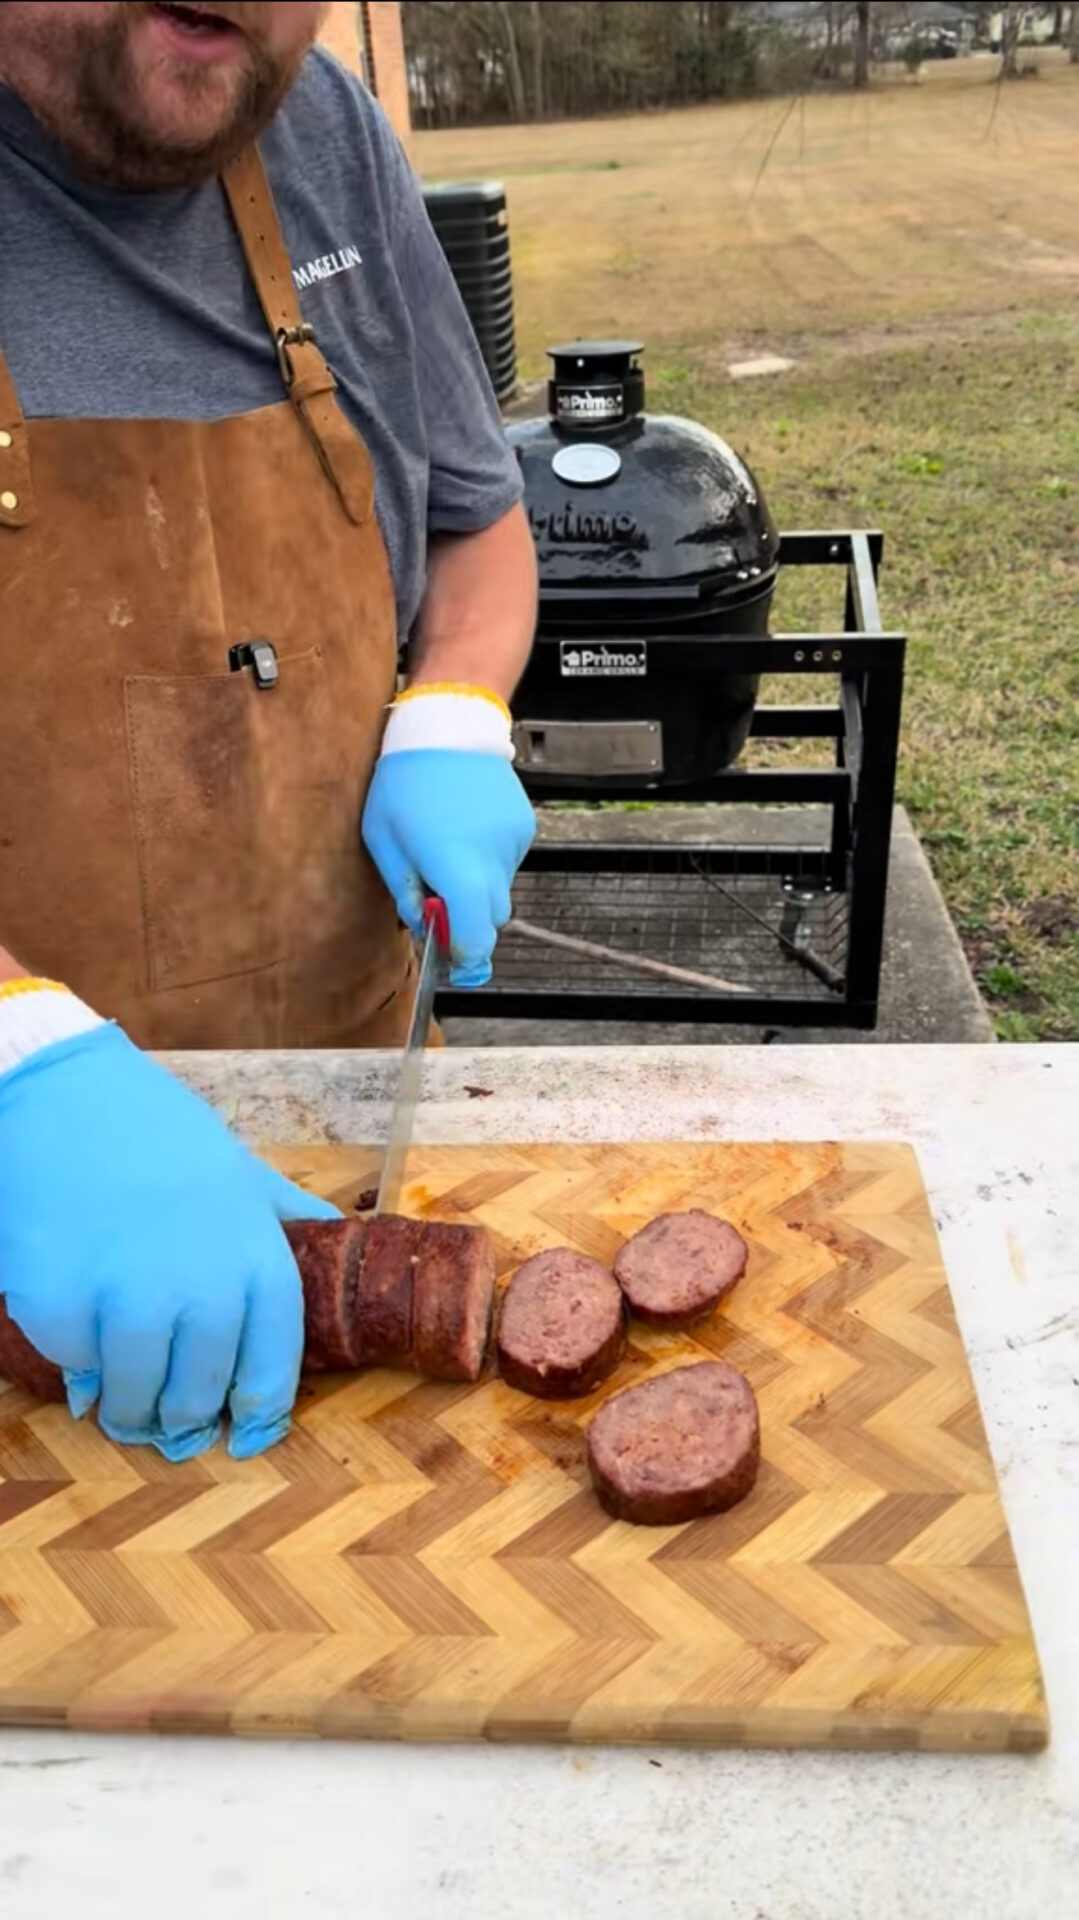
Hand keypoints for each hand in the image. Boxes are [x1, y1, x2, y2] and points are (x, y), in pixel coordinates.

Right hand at [0, 1024, 338, 1460]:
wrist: (63, 1094)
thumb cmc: (155, 1132)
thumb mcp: (242, 1171)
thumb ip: (286, 1216)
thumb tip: (343, 1236)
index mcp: (257, 1258)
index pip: (273, 1367)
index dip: (258, 1410)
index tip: (242, 1429)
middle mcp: (203, 1288)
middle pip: (201, 1394)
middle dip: (184, 1417)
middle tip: (170, 1421)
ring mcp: (131, 1299)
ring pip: (137, 1397)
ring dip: (129, 1409)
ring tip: (122, 1404)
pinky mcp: (62, 1306)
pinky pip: (77, 1366)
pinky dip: (75, 1360)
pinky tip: (76, 1326)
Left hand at [363, 748, 534, 985]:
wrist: (448, 726)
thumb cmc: (406, 779)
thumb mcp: (384, 839)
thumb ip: (405, 889)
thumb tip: (424, 922)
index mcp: (454, 865)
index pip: (474, 935)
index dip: (465, 957)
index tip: (454, 965)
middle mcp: (491, 859)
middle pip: (491, 918)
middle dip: (467, 919)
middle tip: (437, 898)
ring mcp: (511, 842)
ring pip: (499, 887)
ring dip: (476, 883)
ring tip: (449, 846)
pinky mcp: (523, 827)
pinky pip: (506, 860)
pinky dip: (488, 858)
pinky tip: (467, 828)